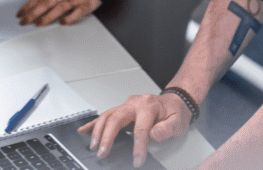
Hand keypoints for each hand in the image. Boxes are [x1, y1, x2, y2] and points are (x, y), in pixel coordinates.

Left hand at [16, 0, 101, 26]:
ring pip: (58, 8)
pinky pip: (76, 13)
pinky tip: (63, 23)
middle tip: (24, 22)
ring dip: (47, 17)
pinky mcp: (86, 4)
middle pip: (45, 3)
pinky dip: (69, 18)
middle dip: (32, 13)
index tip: (21, 13)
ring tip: (38, 23)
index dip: (28, 5)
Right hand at [77, 93, 191, 167]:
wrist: (174, 102)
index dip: (138, 146)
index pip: (140, 129)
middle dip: (108, 137)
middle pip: (116, 119)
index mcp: (148, 106)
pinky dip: (93, 124)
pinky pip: (105, 116)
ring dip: (98, 132)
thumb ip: (167, 129)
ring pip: (107, 116)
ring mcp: (126, 105)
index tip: (137, 160)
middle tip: (103, 152)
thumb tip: (154, 134)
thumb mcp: (178, 121)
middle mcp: (135, 103)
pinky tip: (83, 131)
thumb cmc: (175, 112)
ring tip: (94, 146)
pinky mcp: (122, 110)